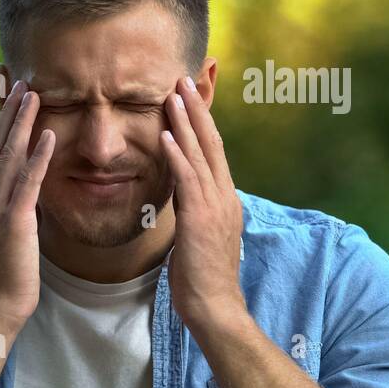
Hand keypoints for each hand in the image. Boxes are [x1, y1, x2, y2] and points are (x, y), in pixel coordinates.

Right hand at [0, 79, 54, 330]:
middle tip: (19, 82)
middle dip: (8, 112)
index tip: (10, 100)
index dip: (1, 125)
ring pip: (8, 155)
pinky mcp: (13, 221)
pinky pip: (27, 182)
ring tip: (33, 93)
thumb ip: (11, 213)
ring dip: (22, 122)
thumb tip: (25, 198)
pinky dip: (38, 156)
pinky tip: (49, 134)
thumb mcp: (4, 238)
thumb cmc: (4, 279)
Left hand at [161, 76, 247, 336]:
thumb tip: (184, 197)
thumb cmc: (202, 278)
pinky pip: (187, 180)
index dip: (202, 123)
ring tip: (174, 93)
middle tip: (184, 79)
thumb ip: (194, 212)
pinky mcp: (200, 220)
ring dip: (185, 122)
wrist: (215, 308)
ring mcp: (215, 207)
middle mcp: (224, 197)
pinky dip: (175, 155)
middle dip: (197, 110)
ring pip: (200, 154)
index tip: (190, 98)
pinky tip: (163, 134)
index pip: (213, 152)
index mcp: (224, 200)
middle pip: (211, 143)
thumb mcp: (198, 236)